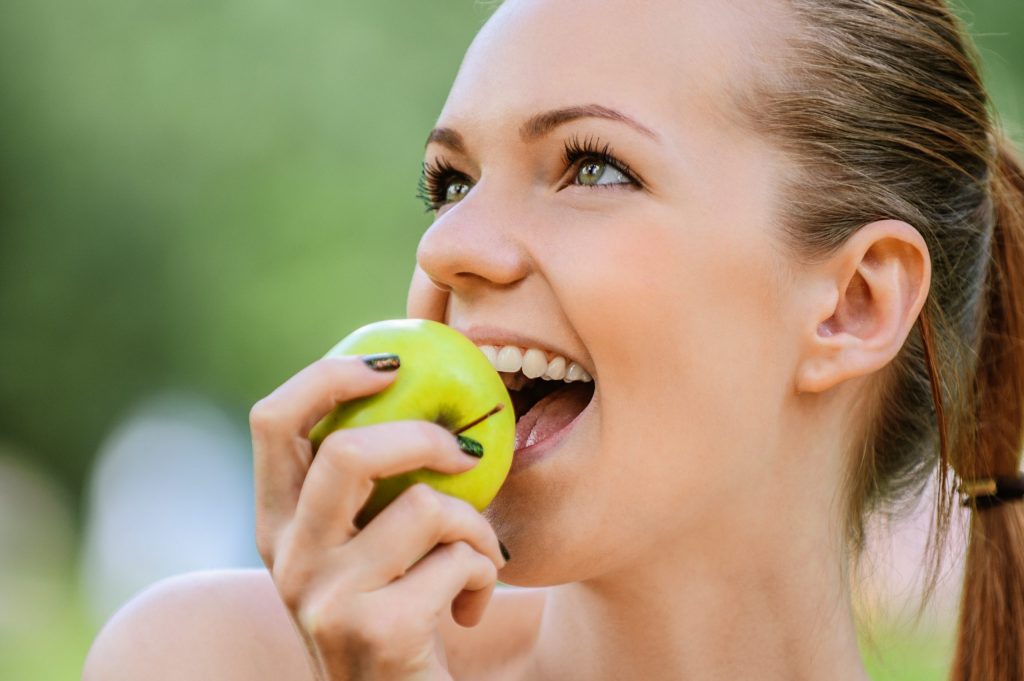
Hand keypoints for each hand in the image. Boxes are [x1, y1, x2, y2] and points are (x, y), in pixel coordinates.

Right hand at [249, 355, 507, 680]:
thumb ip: (371, 482)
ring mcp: (325, 598)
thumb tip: (420, 380)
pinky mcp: (375, 631)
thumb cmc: (396, 608)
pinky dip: (487, 572)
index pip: (273, 421)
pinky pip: (460, 559)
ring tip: (479, 554)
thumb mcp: (363, 545)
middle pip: (347, 452)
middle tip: (466, 450)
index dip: (329, 376)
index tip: (392, 364)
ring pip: (425, 506)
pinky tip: (471, 605)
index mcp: (278, 522)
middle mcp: (287, 558)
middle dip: (425, 437)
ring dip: (476, 524)